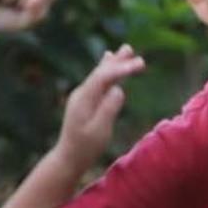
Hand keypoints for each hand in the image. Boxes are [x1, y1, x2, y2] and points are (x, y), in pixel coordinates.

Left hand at [57, 46, 147, 166]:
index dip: (121, 69)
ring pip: (100, 74)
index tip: (139, 65)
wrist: (69, 157)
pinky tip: (108, 61)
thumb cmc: (85, 147)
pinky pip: (98, 81)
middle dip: (118, 61)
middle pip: (101, 71)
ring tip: (126, 49)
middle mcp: (82, 93)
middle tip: (132, 50)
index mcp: (84, 98)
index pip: (104, 77)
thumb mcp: (99, 130)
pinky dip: (107, 70)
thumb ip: (108, 108)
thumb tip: (119, 90)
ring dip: (114, 62)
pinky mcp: (86, 101)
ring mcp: (82, 96)